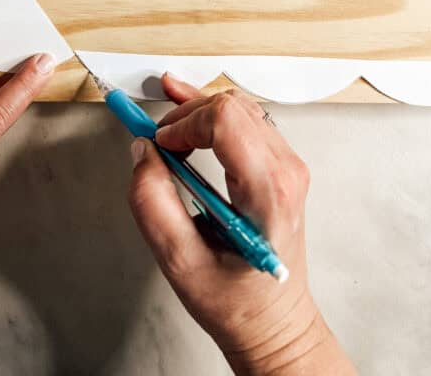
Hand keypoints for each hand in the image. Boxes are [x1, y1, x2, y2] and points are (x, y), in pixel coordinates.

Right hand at [127, 76, 355, 375]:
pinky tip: (188, 111)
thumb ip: (154, 204)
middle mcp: (285, 171)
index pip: (226, 121)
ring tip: (165, 120)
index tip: (159, 143)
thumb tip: (142, 154)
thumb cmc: (239, 303)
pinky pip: (248, 121)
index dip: (184, 123)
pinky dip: (213, 115)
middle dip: (186, 115)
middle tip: (155, 139)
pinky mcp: (281, 166)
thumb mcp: (181, 264)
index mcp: (268, 191)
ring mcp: (288, 166)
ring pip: (239, 107)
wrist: (274, 323)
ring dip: (198, 110)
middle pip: (231, 107)